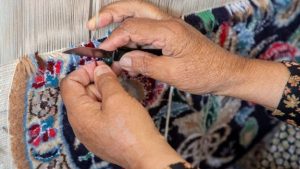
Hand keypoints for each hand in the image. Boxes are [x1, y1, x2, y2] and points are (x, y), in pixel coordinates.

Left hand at [60, 62, 184, 168]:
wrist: (145, 155)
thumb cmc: (132, 132)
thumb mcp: (118, 98)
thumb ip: (105, 80)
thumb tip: (98, 69)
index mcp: (79, 114)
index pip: (69, 83)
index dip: (84, 70)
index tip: (99, 66)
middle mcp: (80, 123)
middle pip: (81, 92)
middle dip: (97, 80)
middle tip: (114, 74)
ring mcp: (91, 130)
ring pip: (92, 102)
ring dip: (105, 91)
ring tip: (121, 89)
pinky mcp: (101, 134)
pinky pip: (100, 113)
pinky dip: (109, 103)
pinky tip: (122, 103)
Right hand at [87, 1, 289, 108]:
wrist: (225, 72)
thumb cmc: (205, 73)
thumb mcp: (173, 74)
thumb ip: (145, 64)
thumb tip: (124, 60)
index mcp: (168, 31)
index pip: (132, 28)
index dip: (114, 39)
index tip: (103, 52)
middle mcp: (169, 23)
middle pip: (134, 7)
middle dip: (111, 12)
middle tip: (94, 23)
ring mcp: (170, 26)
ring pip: (140, 12)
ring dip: (120, 16)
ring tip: (103, 24)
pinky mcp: (171, 33)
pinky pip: (147, 25)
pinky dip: (132, 28)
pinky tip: (125, 38)